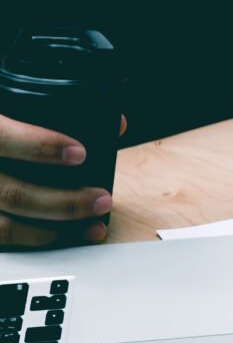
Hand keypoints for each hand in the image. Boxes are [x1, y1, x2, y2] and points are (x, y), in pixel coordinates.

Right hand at [0, 113, 120, 247]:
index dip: (40, 145)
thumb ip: (36, 106)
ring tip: (92, 224)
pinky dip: (31, 240)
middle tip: (101, 199)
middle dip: (64, 202)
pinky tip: (59, 237)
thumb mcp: (1, 102)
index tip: (79, 153)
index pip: (0, 136)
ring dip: (53, 229)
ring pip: (4, 225)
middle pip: (11, 192)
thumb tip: (112, 121)